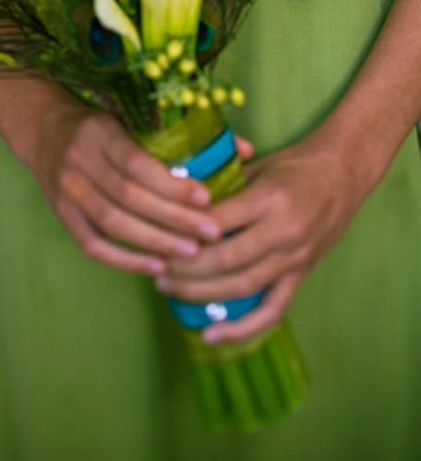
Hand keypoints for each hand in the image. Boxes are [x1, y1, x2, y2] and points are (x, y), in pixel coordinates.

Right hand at [30, 99, 230, 276]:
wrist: (46, 131)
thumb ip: (187, 133)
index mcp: (101, 132)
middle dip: (173, 219)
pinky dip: (125, 259)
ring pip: (113, 223)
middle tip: (211, 233)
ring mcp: (67, 190)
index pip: (138, 164)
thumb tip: (244, 150)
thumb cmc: (105, 125)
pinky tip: (157, 266)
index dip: (173, 185)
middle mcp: (79, 161)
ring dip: (154, 241)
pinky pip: (93, 244)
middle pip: (129, 198)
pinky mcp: (61, 214)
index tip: (206, 200)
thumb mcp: (135, 117)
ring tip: (191, 253)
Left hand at [156, 130, 371, 341]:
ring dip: (201, 293)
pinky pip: (272, 311)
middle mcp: (284, 231)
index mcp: (269, 198)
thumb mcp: (257, 164)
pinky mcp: (301, 275)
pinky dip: (241, 328)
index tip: (157, 234)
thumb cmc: (295, 164)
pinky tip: (210, 334)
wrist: (343, 173)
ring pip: (243, 286)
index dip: (186, 232)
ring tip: (167, 288)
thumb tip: (178, 201)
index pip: (219, 220)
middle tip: (155, 266)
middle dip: (185, 268)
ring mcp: (295, 258)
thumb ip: (222, 186)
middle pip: (226, 259)